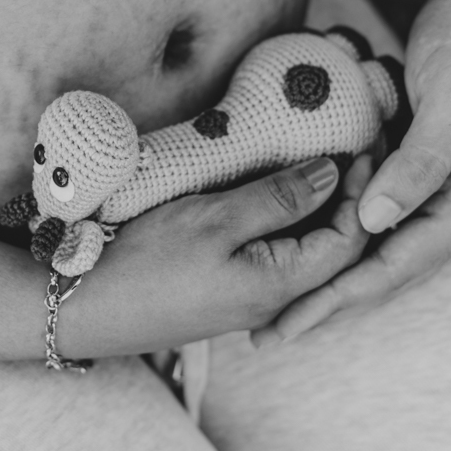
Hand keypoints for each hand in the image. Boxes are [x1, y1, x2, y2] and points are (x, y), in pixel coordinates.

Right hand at [57, 154, 371, 359]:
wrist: (87, 305)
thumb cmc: (146, 262)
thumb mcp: (215, 219)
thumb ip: (279, 198)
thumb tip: (332, 174)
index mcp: (281, 284)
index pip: (351, 239)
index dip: (363, 191)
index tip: (361, 145)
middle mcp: (276, 300)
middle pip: (337, 251)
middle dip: (353, 201)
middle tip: (353, 150)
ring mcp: (253, 299)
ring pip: (311, 255)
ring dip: (325, 212)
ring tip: (325, 165)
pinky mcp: (231, 292)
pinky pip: (283, 258)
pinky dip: (295, 225)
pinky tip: (283, 197)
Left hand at [266, 0, 450, 342]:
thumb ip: (419, 163)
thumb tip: (372, 222)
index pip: (396, 266)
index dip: (341, 297)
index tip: (292, 322)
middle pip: (383, 271)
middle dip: (327, 304)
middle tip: (270, 334)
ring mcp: (433, 187)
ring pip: (375, 249)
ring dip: (328, 277)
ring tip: (278, 303)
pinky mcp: (413, 164)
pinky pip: (370, 213)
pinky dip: (335, 232)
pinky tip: (301, 240)